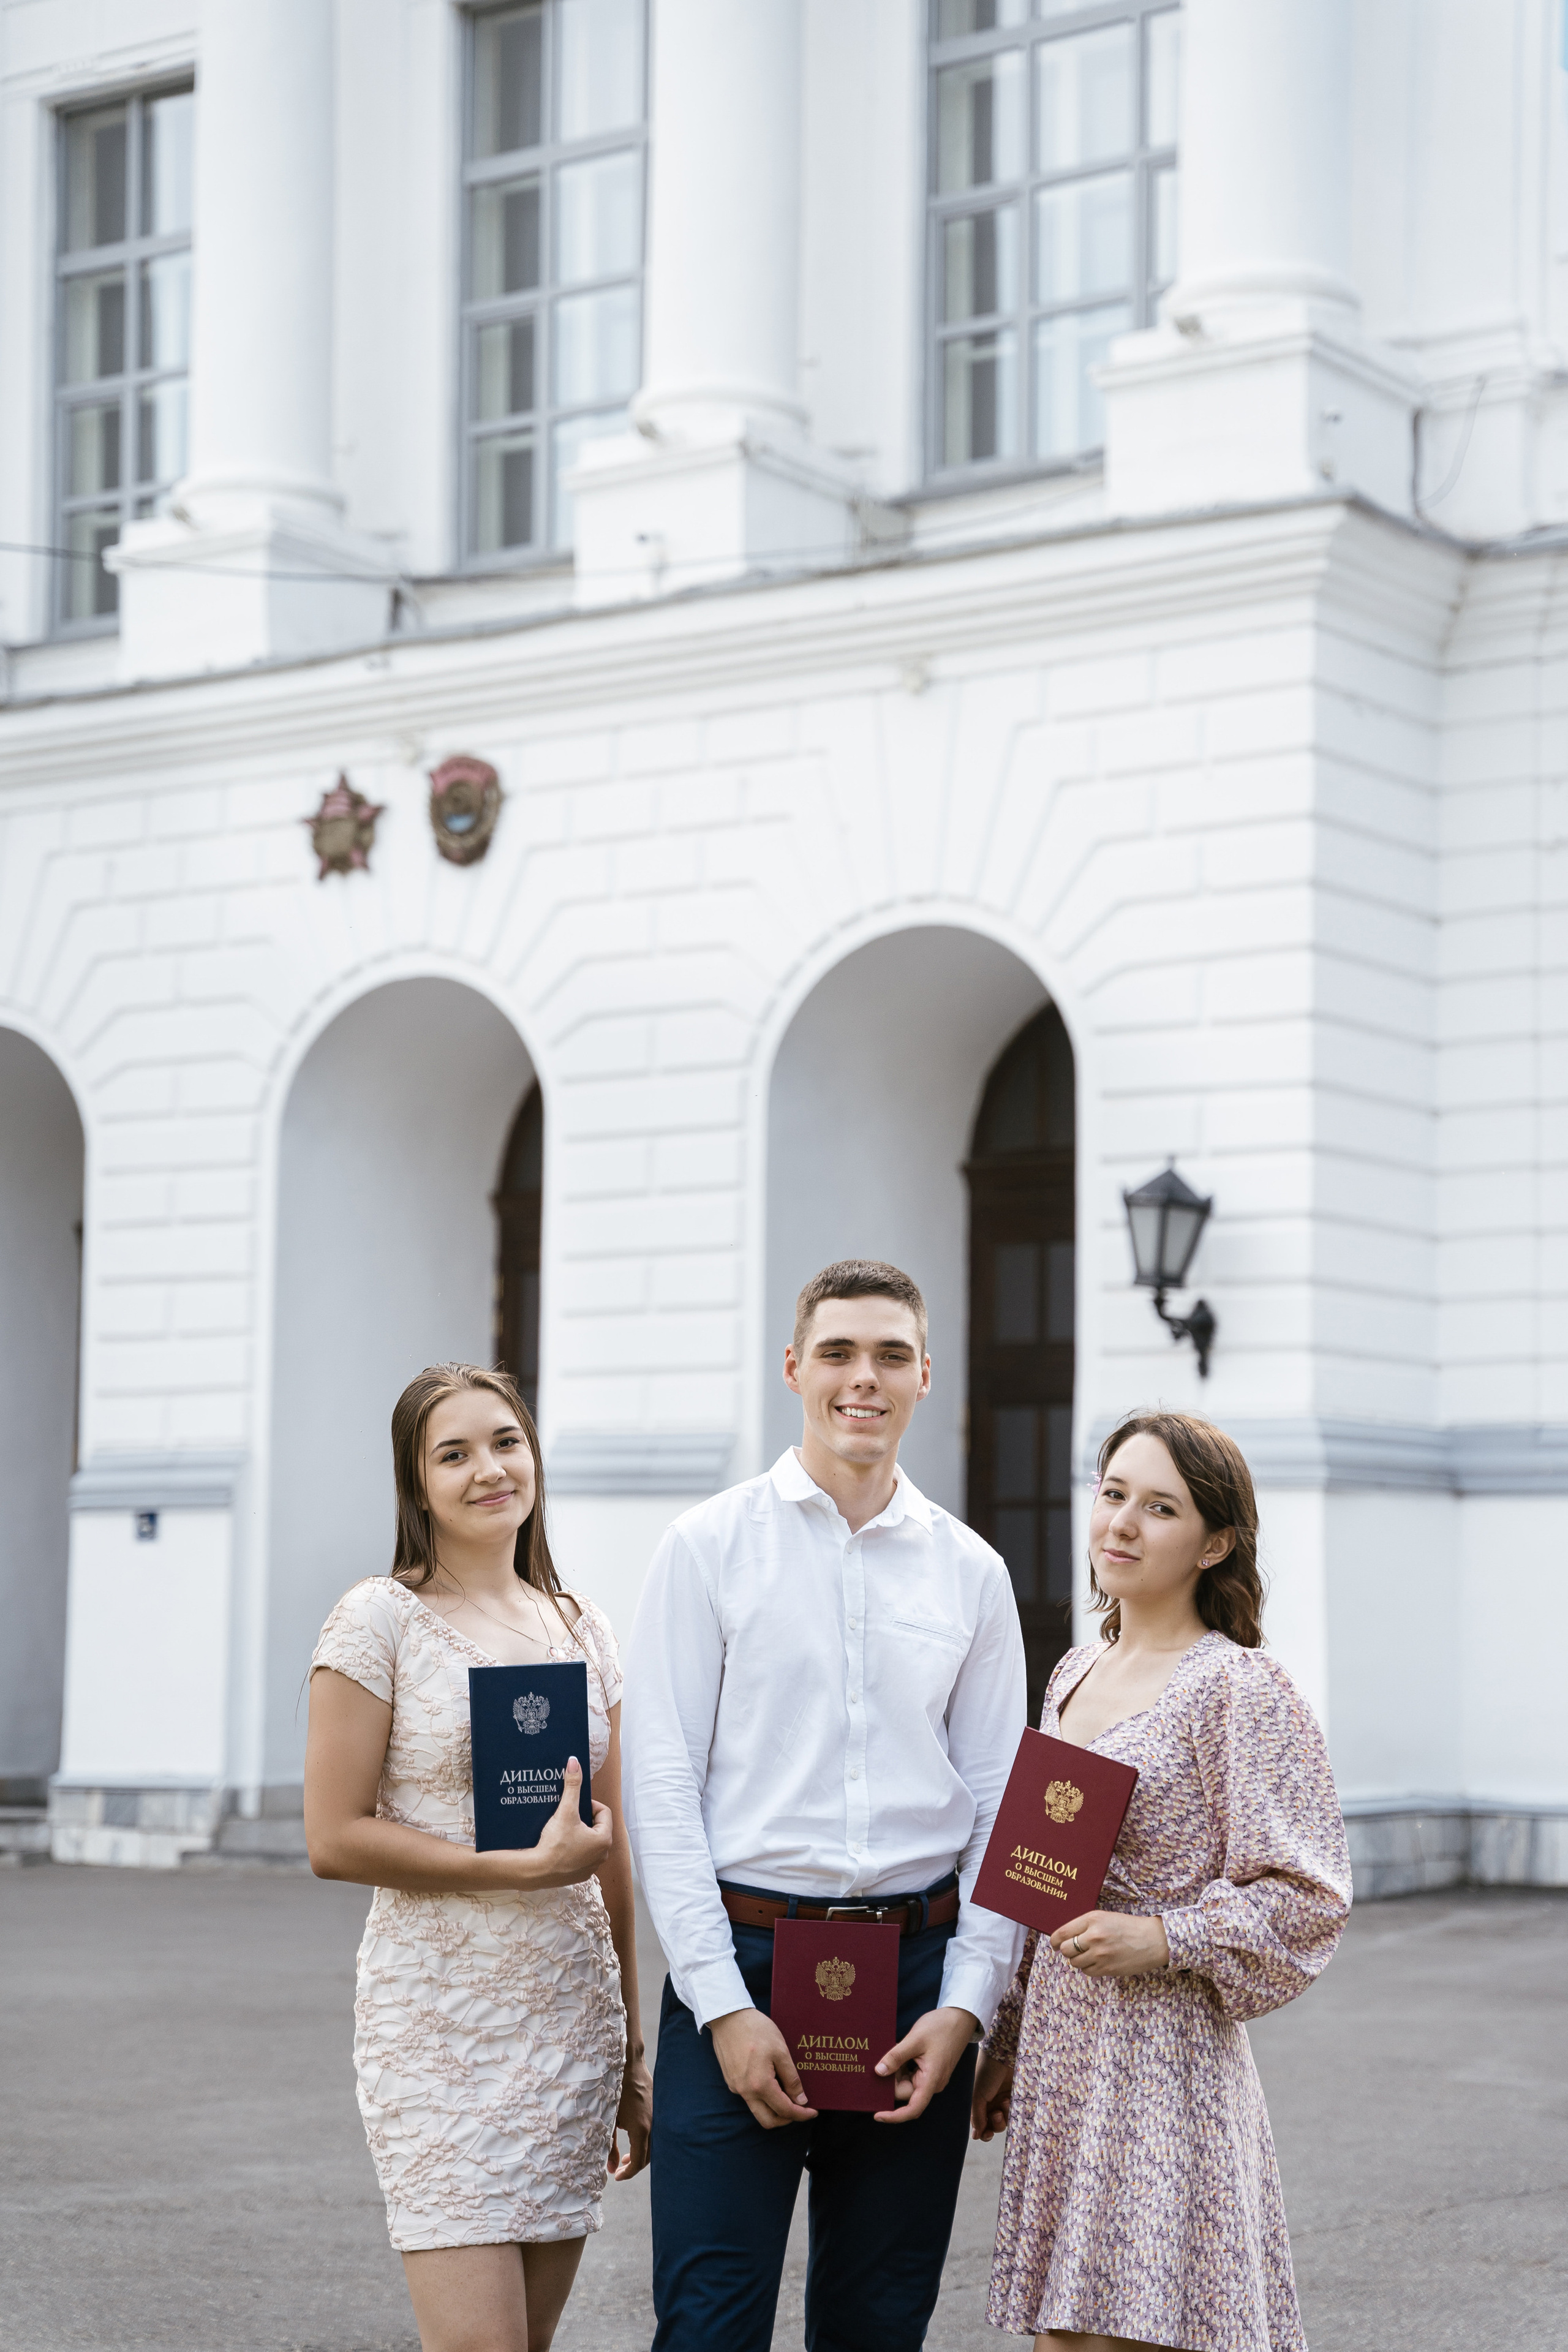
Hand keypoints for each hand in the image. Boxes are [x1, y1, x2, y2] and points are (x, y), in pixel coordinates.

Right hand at [509, 1758, 613, 1890]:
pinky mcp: (581, 1875)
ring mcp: (592, 1867)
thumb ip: (572, 1786)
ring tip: (563, 1829)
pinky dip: (574, 1849)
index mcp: (605, 1838)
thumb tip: (575, 1762)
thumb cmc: (555, 1842)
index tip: (575, 1805)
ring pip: (589, 1841)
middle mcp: (603, 1854)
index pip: (603, 1812)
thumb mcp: (565, 1811)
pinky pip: (582, 1855)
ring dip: (579, 1834)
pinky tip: (560, 1845)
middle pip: (597, 1827)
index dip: (589, 1804)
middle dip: (584, 1819)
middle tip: (568, 1816)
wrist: (538, 1871)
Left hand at [608, 2050, 651, 2179]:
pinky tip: (635, 2138)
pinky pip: (656, 2133)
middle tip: (620, 2167)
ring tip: (626, 2155)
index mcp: (642, 2129)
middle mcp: (654, 2125)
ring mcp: (658, 2117)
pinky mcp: (658, 2109)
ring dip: (641, 2153)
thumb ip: (611, 2147)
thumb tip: (611, 2168)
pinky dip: (646, 2141)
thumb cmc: (615, 2090)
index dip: (628, 2173)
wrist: (629, 2064)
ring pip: (654, 2145)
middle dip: (634, 2165)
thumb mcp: (609, 2120)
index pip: (638, 2161)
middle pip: (649, 2156)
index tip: (617, 2176)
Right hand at [709, 2007, 817, 2129]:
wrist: (728, 2016)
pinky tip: (773, 2083)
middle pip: (768, 2121)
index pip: (784, 2110)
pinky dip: (764, 2098)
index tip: (813, 2111)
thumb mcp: (780, 2051)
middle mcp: (745, 2091)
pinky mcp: (731, 2081)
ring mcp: (736, 2087)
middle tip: (800, 2109)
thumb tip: (800, 2101)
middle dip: (786, 2119)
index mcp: (760, 2085)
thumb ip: (791, 2079)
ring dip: (774, 2109)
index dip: (801, 2114)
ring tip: (788, 2095)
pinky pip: (750, 2098)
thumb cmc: (756, 2029)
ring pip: (757, 2110)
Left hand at [872, 2005, 977, 2125]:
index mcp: (931, 2081)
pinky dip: (902, 2067)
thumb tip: (878, 2072)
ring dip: (896, 2072)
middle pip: (905, 2093)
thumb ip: (896, 2056)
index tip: (877, 2115)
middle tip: (882, 2059)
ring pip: (907, 2083)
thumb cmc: (940, 2027)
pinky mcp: (929, 2070)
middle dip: (891, 2080)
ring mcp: (931, 2078)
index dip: (894, 2116)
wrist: (959, 2017)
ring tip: (892, 2052)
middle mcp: (932, 2084)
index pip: (912, 2109)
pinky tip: (897, 2053)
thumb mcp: (915, 2039)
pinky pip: (911, 2075)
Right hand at [970, 2050, 1013, 2140]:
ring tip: (1004, 2102)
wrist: (1003, 2054)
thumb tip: (976, 2136)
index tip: (986, 2133)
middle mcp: (991, 2104)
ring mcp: (1004, 2100)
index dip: (984, 2132)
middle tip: (997, 2114)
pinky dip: (1013, 2111)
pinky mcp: (1016, 2097)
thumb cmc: (987, 2072)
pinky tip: (1009, 2100)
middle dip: (996, 2124)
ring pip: (1006, 2121)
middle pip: (994, 2126)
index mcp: (979, 2104)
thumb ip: (977, 2117)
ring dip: (1005, 2117)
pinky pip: (1016, 2113)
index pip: (980, 2125)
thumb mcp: (977, 2096)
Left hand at [1050, 1909, 1168, 1976]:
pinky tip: (1097, 1961)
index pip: (1062, 1933)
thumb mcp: (1104, 1917)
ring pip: (1075, 1963)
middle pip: (1066, 1950)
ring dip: (1078, 1960)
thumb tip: (1064, 1938)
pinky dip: (1088, 1968)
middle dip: (1067, 1950)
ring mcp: (1100, 1955)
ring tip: (1089, 1954)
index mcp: (1092, 1919)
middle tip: (1073, 1949)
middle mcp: (1094, 1937)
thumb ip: (1084, 1925)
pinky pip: (1087, 1972)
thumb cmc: (1128, 1926)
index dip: (1055, 1940)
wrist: (1152, 1940)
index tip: (1054, 1943)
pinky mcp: (1106, 1969)